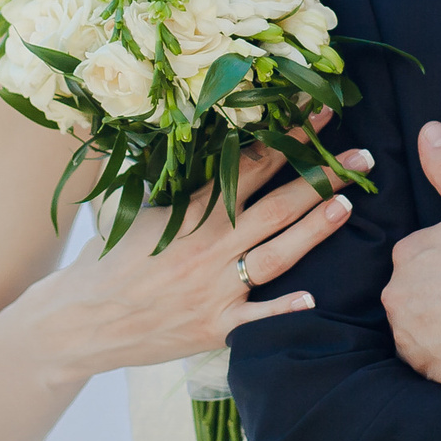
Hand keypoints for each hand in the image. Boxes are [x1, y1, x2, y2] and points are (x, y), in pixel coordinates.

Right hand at [34, 134, 368, 381]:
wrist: (77, 321)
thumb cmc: (104, 261)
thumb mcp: (133, 209)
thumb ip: (171, 180)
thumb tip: (189, 136)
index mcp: (190, 213)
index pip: (251, 165)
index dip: (290, 137)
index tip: (320, 112)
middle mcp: (208, 247)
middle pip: (277, 205)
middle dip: (323, 176)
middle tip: (363, 156)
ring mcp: (213, 289)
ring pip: (277, 254)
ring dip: (316, 229)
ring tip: (349, 204)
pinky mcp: (213, 327)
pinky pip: (255, 319)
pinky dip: (283, 309)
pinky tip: (314, 299)